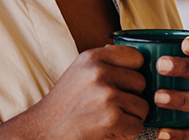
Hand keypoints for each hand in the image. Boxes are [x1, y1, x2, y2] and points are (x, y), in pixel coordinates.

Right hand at [0, 45, 148, 139]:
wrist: (45, 130)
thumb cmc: (64, 104)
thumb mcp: (79, 71)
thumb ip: (105, 62)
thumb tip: (135, 57)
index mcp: (92, 57)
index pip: (135, 56)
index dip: (134, 72)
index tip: (124, 82)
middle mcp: (99, 73)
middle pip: (141, 82)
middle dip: (132, 97)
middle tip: (112, 104)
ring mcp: (107, 96)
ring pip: (143, 106)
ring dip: (131, 116)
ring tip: (108, 117)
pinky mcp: (112, 118)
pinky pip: (138, 125)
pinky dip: (127, 132)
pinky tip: (109, 128)